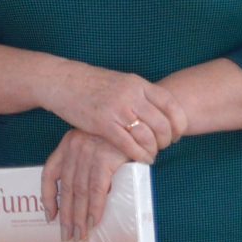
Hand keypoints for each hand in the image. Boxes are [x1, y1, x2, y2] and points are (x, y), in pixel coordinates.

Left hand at [42, 130, 132, 240]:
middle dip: (66, 215)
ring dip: (79, 217)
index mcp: (68, 143)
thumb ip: (85, 163)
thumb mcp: (95, 143)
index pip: (49, 173)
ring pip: (79, 192)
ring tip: (80, 234)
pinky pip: (96, 190)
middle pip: (65, 188)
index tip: (50, 216)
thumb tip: (82, 196)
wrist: (140, 121)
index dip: (48, 198)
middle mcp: (74, 147)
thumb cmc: (120, 136)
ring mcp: (88, 152)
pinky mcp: (104, 158)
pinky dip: (95, 208)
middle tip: (67, 235)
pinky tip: (93, 221)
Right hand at [47, 64, 186, 163]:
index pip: (171, 104)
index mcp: (138, 83)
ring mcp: (117, 109)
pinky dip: (139, 155)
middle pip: (162, 123)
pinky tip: (141, 160)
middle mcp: (131, 95)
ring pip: (148, 136)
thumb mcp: (121, 83)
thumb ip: (139, 95)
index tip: (177, 133)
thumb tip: (158, 113)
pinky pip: (129, 145)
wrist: (62, 81)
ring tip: (152, 154)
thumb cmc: (91, 84)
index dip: (179, 122)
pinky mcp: (103, 124)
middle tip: (164, 147)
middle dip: (167, 140)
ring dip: (154, 149)